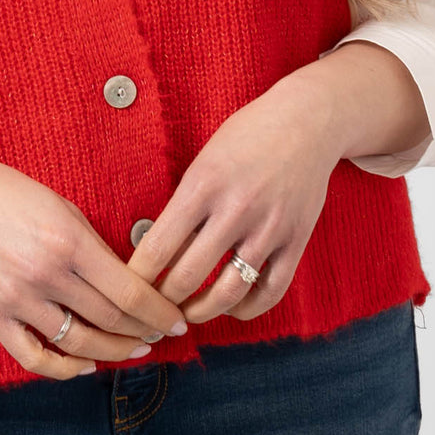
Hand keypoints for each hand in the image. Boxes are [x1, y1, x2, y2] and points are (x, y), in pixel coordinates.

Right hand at [0, 143, 189, 377]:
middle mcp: (45, 274)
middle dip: (144, 332)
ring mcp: (17, 299)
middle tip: (161, 334)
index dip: (159, 312)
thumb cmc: (4, 190)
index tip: (177, 322)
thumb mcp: (60, 204)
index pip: (129, 292)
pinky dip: (65, 369)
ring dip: (113, 351)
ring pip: (79, 343)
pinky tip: (86, 364)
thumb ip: (92, 244)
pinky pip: (34, 357)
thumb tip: (127, 279)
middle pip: (110, 320)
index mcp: (68, 240)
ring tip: (134, 349)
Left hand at [125, 73, 342, 324]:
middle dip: (163, 302)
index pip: (158, 246)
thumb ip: (185, 203)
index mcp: (203, 184)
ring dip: (200, 313)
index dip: (137, 277)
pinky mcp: (295, 241)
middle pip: (187, 278)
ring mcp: (268, 228)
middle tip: (152, 309)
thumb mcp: (204, 160)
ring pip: (227, 294)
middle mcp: (235, 209)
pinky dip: (246, 309)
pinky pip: (269, 292)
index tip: (127, 288)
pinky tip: (231, 307)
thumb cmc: (246, 136)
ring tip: (186, 314)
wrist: (306, 121)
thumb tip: (154, 249)